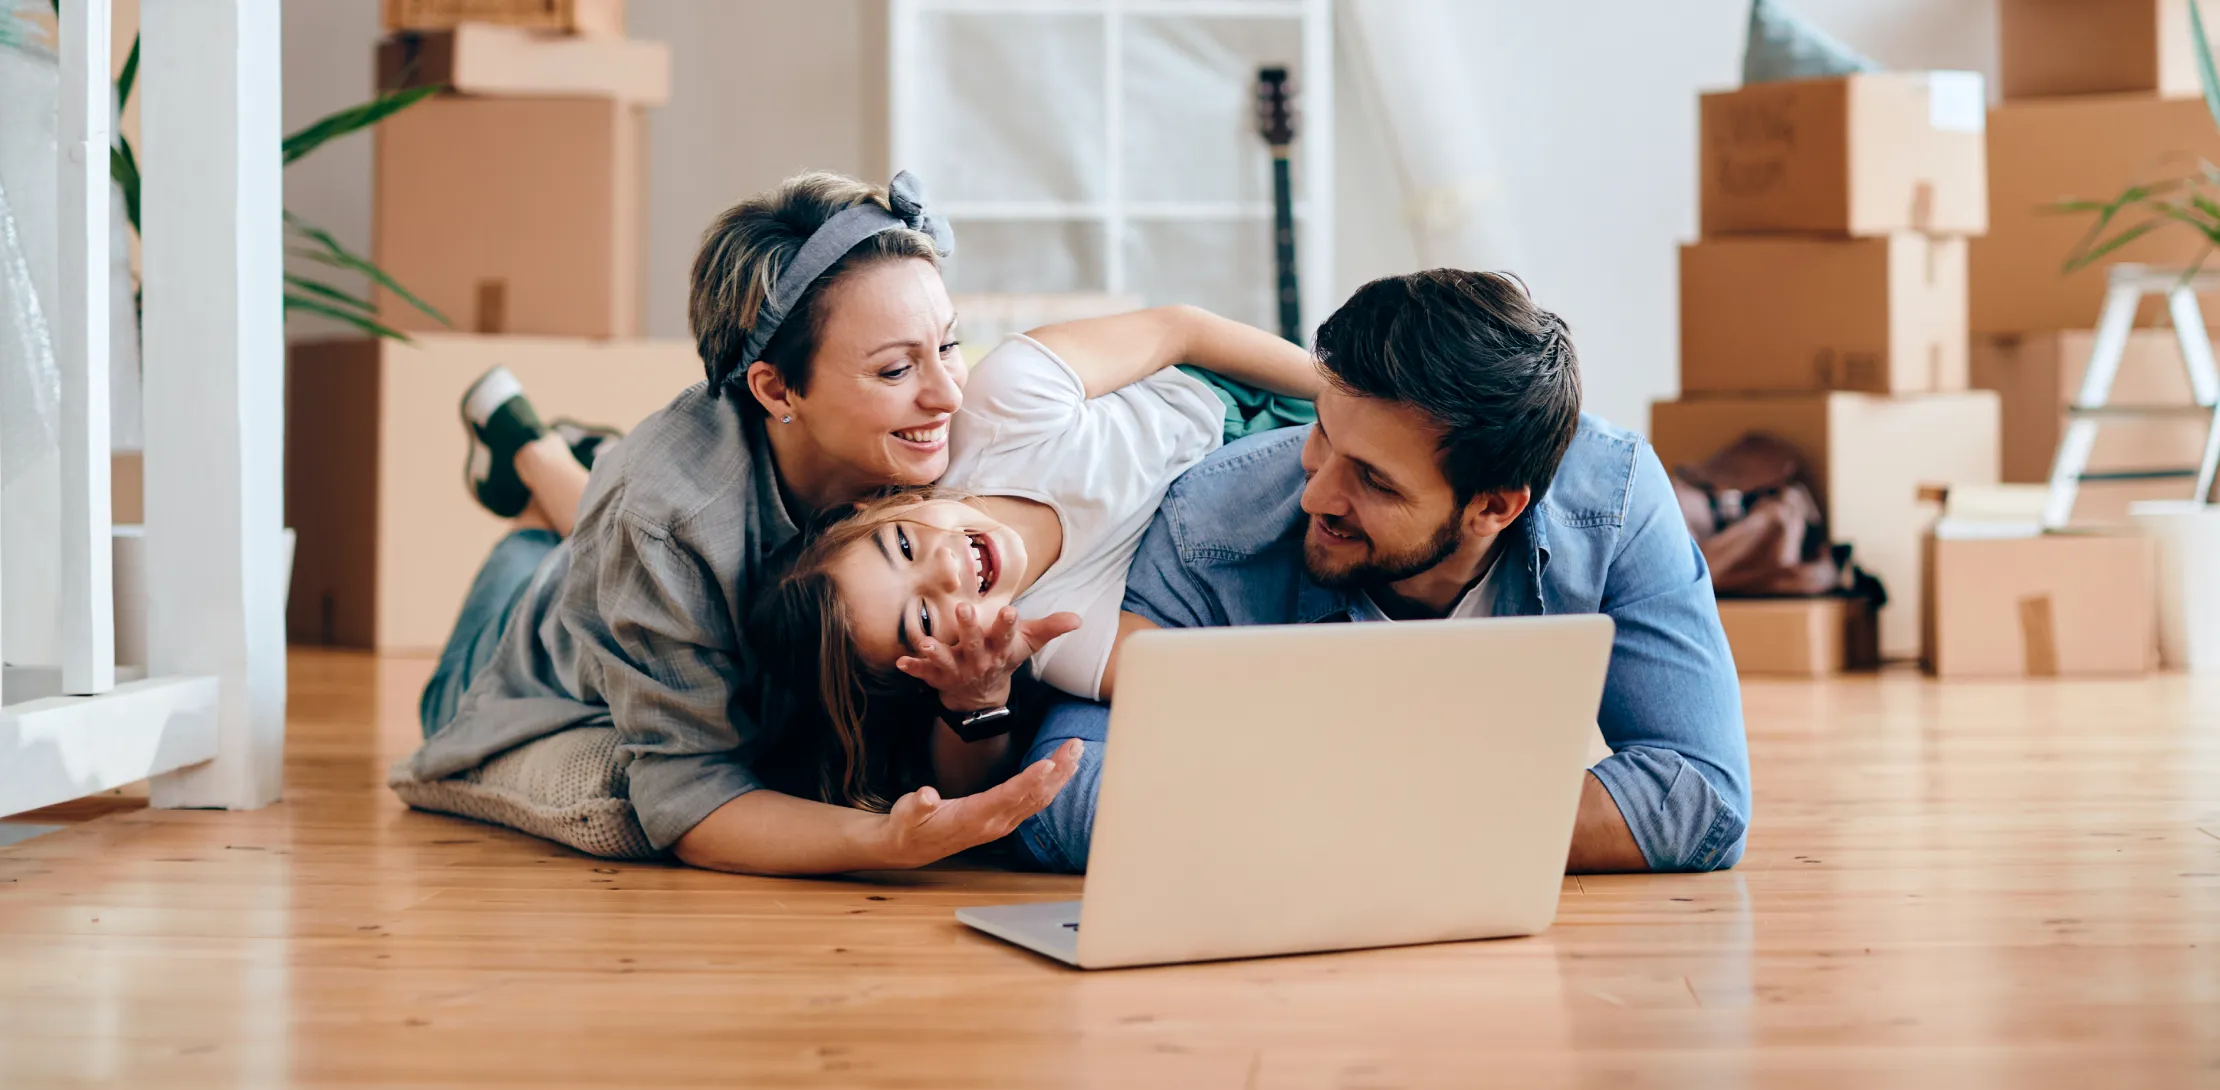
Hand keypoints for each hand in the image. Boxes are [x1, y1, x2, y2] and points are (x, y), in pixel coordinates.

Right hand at [877, 739, 1084, 867]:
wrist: (911, 848)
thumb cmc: (910, 825)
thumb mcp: (907, 814)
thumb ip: (917, 805)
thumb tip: (924, 795)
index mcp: (973, 817)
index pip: (1007, 796)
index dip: (1029, 780)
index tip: (1049, 764)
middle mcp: (994, 822)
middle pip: (1033, 795)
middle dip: (1057, 771)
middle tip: (1075, 746)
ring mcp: (1001, 823)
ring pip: (1038, 799)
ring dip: (1059, 776)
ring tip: (1075, 752)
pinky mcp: (1003, 821)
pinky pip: (1033, 803)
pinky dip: (1050, 786)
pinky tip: (1061, 772)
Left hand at [895, 603, 1080, 711]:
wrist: (982, 696)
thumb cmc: (1004, 658)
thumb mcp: (1027, 644)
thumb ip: (1051, 628)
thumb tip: (1079, 619)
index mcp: (1000, 649)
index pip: (1007, 635)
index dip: (1008, 624)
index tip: (1010, 610)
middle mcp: (979, 660)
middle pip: (975, 644)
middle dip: (969, 628)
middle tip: (963, 608)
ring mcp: (957, 669)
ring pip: (947, 661)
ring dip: (937, 652)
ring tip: (927, 643)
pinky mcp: (938, 676)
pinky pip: (924, 673)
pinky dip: (913, 668)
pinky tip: (900, 662)